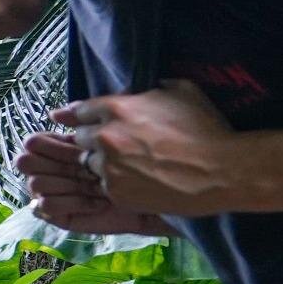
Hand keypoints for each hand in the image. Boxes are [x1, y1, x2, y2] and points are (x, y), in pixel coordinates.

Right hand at [15, 128, 169, 234]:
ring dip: (71, 184)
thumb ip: (84, 122)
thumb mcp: (113, 135)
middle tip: (87, 168)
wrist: (155, 198)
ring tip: (99, 186)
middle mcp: (48, 169)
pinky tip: (100, 202)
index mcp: (57, 148)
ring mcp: (50, 192)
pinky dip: (74, 202)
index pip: (33, 141)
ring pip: (36, 183)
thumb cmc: (138, 165)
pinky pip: (47, 206)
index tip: (82, 150)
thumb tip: (55, 115)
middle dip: (60, 164)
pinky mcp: (58, 215)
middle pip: (25, 161)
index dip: (53, 145)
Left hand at [22, 80, 238, 222]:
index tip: (60, 117)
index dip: (72, 114)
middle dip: (92, 140)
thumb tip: (137, 92)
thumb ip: (149, 89)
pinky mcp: (118, 194)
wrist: (222, 171)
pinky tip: (140, 182)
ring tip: (131, 165)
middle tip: (112, 145)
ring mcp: (109, 168)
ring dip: (104, 163)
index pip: (78, 110)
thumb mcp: (179, 90)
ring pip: (92, 164)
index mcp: (116, 108)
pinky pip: (107, 187)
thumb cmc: (206, 128)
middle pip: (81, 138)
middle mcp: (105, 137)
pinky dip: (118, 184)